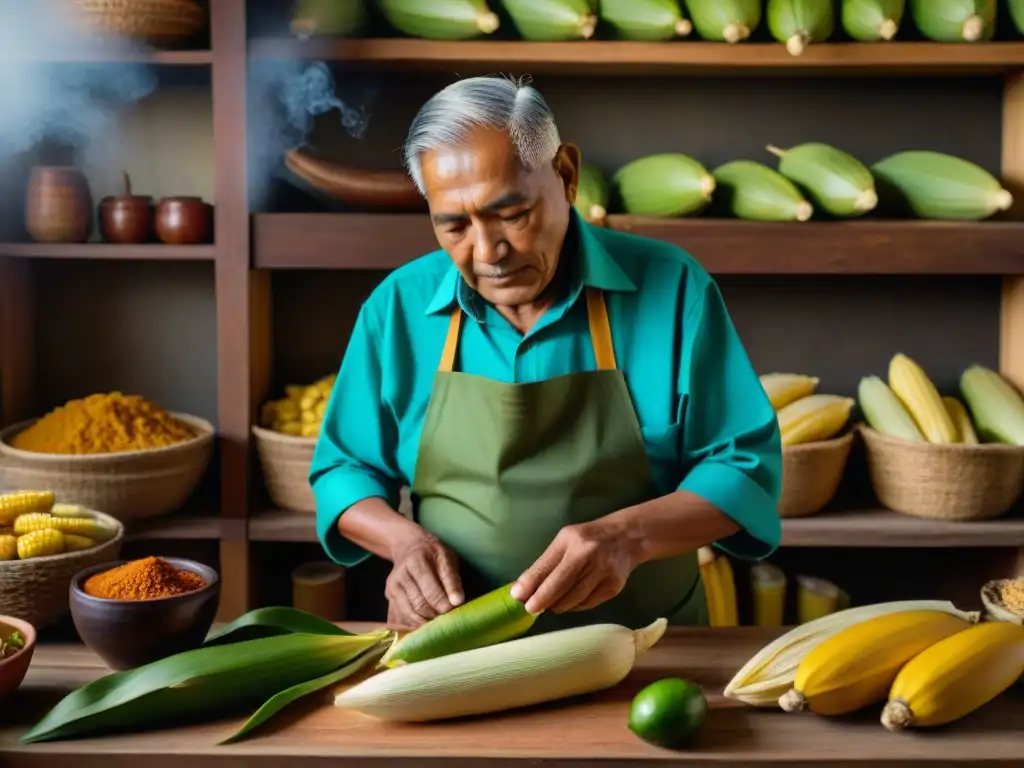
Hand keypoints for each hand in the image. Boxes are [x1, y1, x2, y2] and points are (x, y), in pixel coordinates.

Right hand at [385, 533, 463, 628]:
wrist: (409, 547)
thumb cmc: (433, 554)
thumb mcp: (447, 558)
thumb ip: (452, 580)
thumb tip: (458, 602)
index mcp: (415, 561)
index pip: (430, 590)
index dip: (444, 604)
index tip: (455, 610)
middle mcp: (400, 575)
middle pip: (418, 605)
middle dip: (436, 615)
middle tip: (449, 619)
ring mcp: (392, 588)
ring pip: (409, 615)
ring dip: (426, 623)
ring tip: (439, 623)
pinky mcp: (389, 598)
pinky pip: (400, 619)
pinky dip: (414, 625)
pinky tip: (425, 625)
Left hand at [510, 520, 638, 614]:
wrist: (626, 537)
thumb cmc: (587, 539)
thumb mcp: (564, 542)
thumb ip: (544, 564)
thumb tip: (521, 590)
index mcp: (571, 540)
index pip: (546, 566)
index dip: (531, 584)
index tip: (518, 597)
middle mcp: (588, 554)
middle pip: (559, 586)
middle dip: (541, 600)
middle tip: (531, 608)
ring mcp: (604, 572)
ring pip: (572, 599)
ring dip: (557, 605)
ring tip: (551, 604)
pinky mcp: (614, 587)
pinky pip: (587, 604)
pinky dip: (574, 606)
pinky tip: (570, 601)